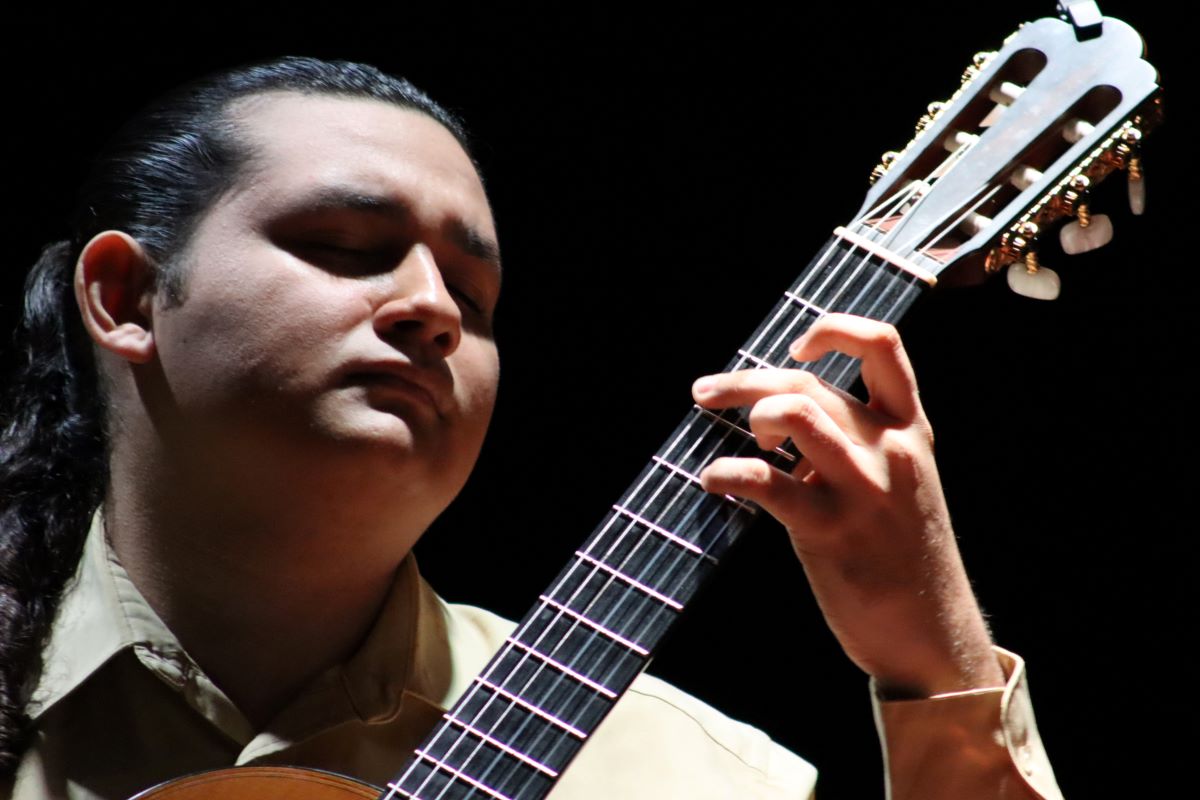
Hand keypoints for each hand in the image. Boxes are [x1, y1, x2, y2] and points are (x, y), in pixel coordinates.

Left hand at [692, 313, 1003, 697]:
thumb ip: (854, 444)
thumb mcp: (900, 483)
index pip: (883, 345)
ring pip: (794, 413)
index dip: (833, 330)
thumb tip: (779, 420)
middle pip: (809, 383)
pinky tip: (711, 480)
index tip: (795, 349)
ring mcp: (861, 489)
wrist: (931, 633)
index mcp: (908, 431)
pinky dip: (727, 473)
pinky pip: (766, 483)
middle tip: (705, 392)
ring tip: (733, 439)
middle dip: (745, 380)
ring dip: (745, 412)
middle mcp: (888, 450)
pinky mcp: (829, 531)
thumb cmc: (903, 558)